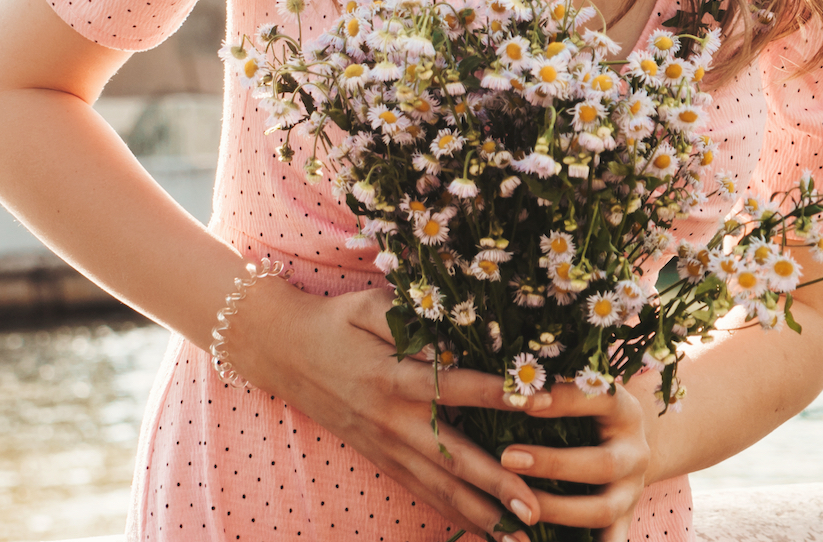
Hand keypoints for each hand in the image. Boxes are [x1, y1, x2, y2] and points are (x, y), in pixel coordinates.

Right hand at [228, 281, 547, 539]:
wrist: (283, 353)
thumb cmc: (334, 322)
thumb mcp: (367, 305)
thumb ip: (407, 318)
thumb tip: (456, 332)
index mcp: (390, 376)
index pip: (449, 387)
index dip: (495, 394)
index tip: (538, 402)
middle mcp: (389, 419)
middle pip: (449, 457)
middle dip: (495, 483)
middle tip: (535, 506)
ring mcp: (384, 446)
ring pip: (438, 487)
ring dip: (481, 514)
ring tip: (521, 538)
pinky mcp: (380, 460)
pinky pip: (421, 492)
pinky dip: (454, 514)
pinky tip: (486, 531)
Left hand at [495, 369, 654, 541]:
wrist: (628, 441)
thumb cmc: (588, 408)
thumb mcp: (583, 390)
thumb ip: (555, 387)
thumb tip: (511, 384)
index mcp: (625, 411)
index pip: (600, 400)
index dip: (563, 400)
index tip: (522, 401)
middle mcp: (635, 452)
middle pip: (603, 464)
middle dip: (553, 464)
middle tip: (507, 458)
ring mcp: (632, 491)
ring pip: (603, 509)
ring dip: (558, 509)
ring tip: (518, 504)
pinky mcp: (625, 519)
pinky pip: (611, 541)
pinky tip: (542, 541)